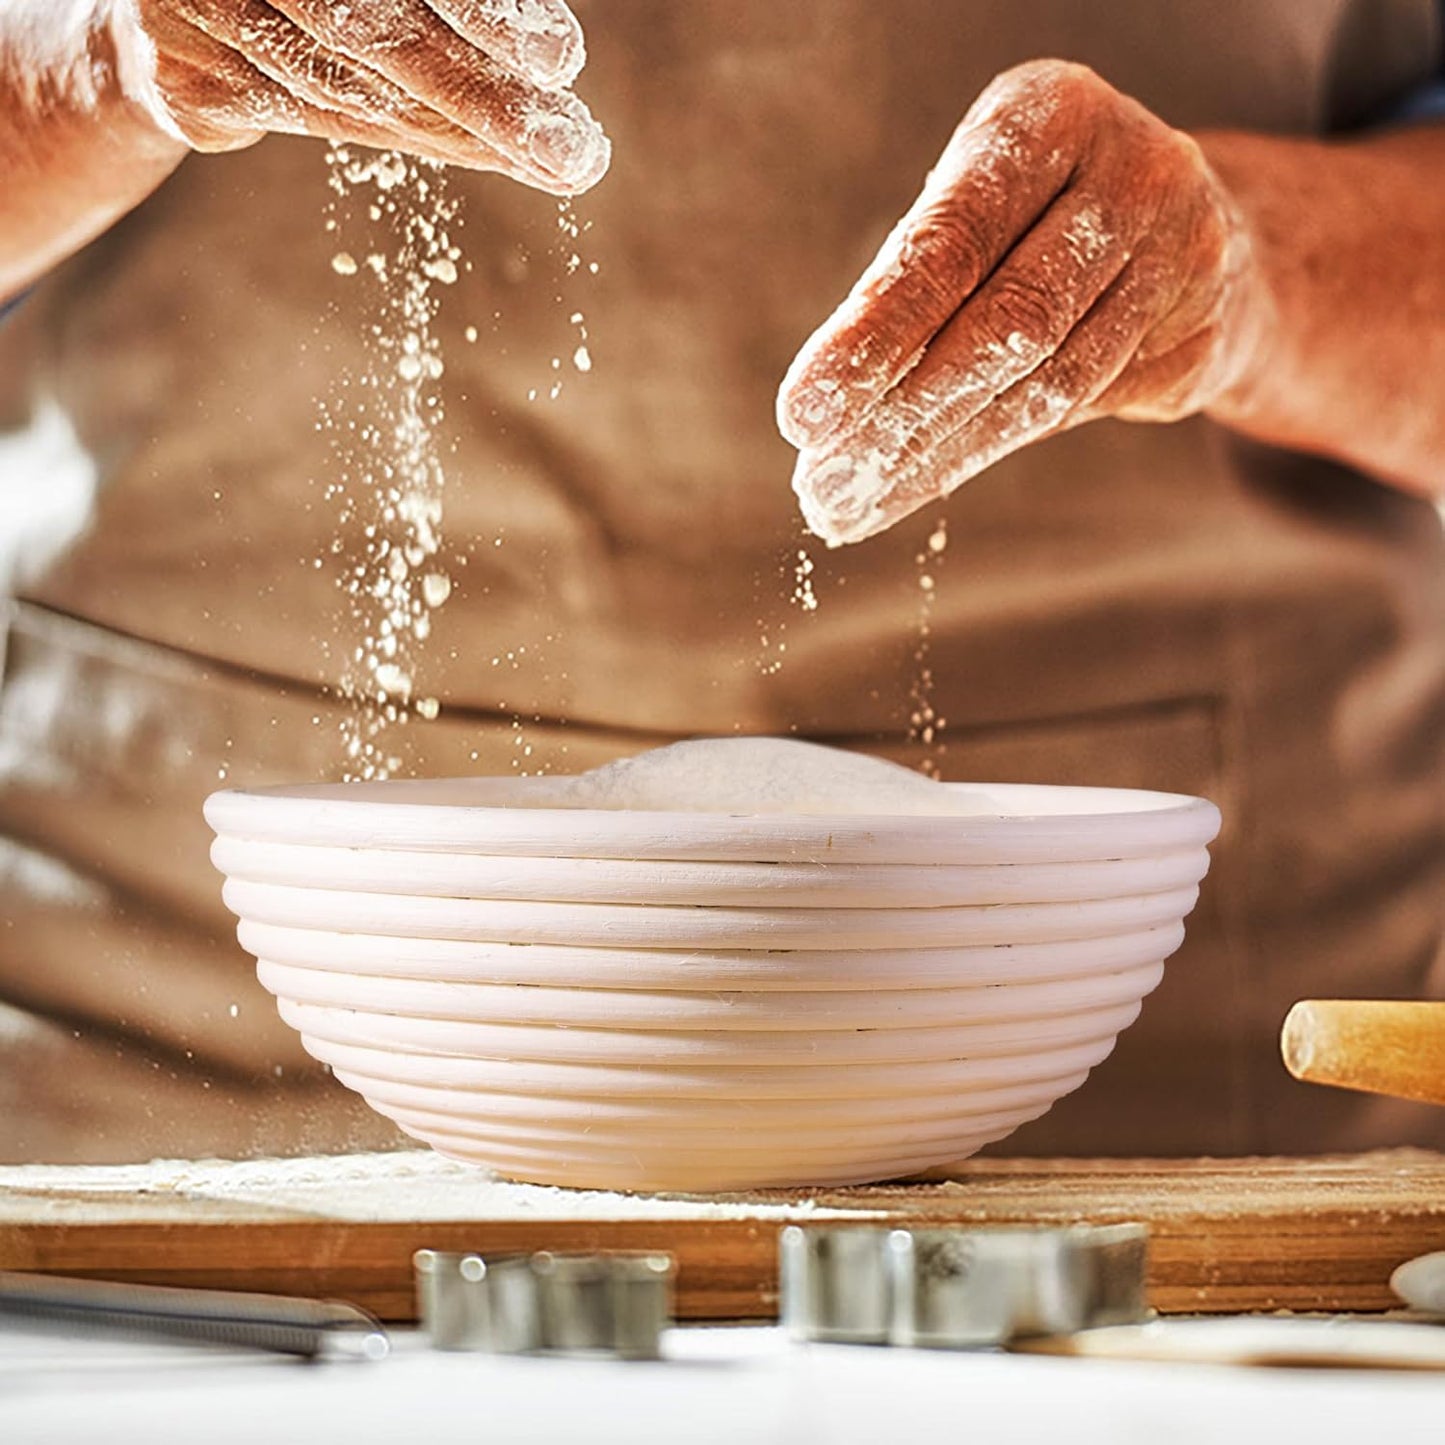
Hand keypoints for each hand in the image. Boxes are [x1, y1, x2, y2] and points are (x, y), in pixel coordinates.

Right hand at [111, 0, 608, 192]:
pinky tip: (487, 155)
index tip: (560, 61)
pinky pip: (310, 119)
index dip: (480, 12)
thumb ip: (445, 8)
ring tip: (554, 159)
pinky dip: (409, 138)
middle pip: (375, 26)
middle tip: (573, 149)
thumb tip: (551, 69)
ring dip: (464, 131)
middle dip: (486, 93)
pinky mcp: (186, 77)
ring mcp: (197, 6)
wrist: (171, 15)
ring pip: (350, 85)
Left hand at [777, 60, 1271, 544]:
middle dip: (902, 416)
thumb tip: (823, 414)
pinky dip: (988, 451)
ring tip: (855, 503)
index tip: (803, 416)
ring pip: (1047, 384)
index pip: (952, 243)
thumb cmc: (1037, 216)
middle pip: (1008, 323)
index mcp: (1054, 116)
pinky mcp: (1200, 335)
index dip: (874, 336)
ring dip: (937, 456)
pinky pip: (1082, 409)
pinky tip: (920, 483)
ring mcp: (1184, 256)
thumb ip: (912, 282)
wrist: (1197, 232)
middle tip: (824, 484)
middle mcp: (1134, 173)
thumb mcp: (973, 207)